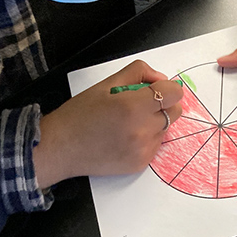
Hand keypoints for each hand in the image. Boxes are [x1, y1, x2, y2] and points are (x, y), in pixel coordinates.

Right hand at [33, 60, 182, 187]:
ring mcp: (143, 150)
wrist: (61, 149)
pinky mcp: (140, 164)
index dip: (167, 88)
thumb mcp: (105, 84)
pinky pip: (156, 146)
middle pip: (175, 111)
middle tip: (140, 105)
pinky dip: (147, 139)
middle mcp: (141, 131)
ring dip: (154, 123)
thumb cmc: (80, 115)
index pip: (174, 93)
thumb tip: (160, 77)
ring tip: (128, 123)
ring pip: (166, 129)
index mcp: (132, 107)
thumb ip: (137, 72)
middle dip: (163, 104)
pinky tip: (125, 137)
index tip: (156, 89)